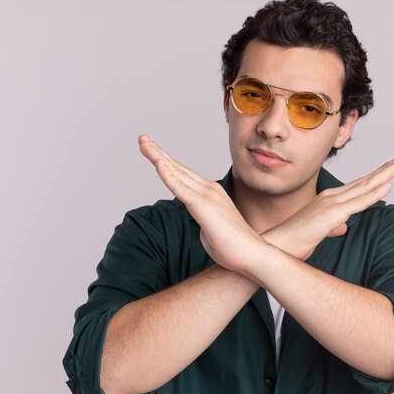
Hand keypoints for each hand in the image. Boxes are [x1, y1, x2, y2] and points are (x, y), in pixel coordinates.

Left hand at [138, 135, 266, 272]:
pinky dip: (167, 175)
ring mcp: (207, 195)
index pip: (184, 175)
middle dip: (157, 152)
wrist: (251, 255)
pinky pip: (180, 188)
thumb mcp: (211, 230)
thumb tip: (201, 223)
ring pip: (177, 172)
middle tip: (142, 139)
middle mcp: (209, 190)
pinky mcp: (203, 205)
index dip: (167, 162)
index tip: (153, 152)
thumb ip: (203, 221)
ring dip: (157, 156)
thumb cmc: (233, 248)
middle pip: (178, 167)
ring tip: (143, 142)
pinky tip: (157, 162)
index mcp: (210, 195)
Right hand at [263, 154, 393, 259]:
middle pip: (364, 181)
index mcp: (328, 201)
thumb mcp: (318, 232)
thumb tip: (343, 227)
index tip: (391, 169)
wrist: (276, 245)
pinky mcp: (332, 215)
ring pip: (365, 187)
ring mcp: (332, 204)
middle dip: (386, 169)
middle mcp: (331, 198)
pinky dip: (374, 193)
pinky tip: (388, 185)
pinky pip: (358, 203)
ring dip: (386, 174)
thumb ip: (332, 227)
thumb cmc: (293, 242)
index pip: (357, 187)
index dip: (375, 177)